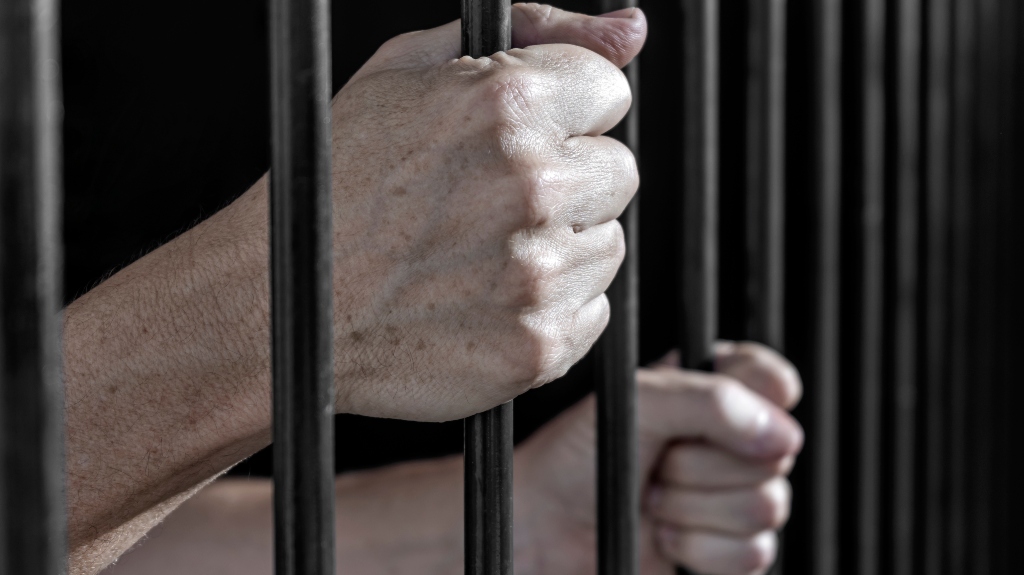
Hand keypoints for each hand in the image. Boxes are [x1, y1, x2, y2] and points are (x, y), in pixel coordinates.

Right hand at [283, 4, 645, 420]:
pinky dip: (549, 306)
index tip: (522, 137)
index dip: (564, 112)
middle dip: (568, 178)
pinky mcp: (538, 346)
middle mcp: (533, 186)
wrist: (278, 302)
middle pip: (617, 170)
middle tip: (490, 200)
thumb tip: (632, 29)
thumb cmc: (337, 180)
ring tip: (478, 253)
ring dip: (559, 244)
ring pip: (606, 243)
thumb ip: (534, 30)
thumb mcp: (408, 71)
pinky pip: (590, 310)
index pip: (609, 91)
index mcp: (505, 103)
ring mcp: (537, 274)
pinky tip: (485, 298)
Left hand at [515, 342, 803, 574]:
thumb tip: (781, 435)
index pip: (775, 382)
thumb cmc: (578, 455)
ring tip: (651, 496)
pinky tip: (663, 534)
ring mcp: (733, 496)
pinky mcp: (728, 549)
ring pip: (767, 505)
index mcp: (713, 389)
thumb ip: (712, 402)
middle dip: (702, 464)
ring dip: (694, 506)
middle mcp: (731, 440)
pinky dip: (698, 547)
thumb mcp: (639, 403)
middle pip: (777, 452)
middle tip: (656, 461)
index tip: (715, 410)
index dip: (755, 400)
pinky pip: (755, 552)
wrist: (543, 525)